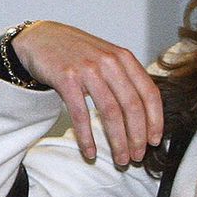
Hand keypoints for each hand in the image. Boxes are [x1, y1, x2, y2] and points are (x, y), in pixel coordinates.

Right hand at [12, 21, 161, 163]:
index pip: (149, 93)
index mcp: (123, 58)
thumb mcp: (106, 56)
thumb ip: (125, 77)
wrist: (41, 37)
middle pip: (132, 106)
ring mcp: (87, 70)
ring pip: (110, 113)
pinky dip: (87, 137)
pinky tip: (90, 152)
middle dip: (137, 137)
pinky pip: (80, 115)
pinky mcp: (66, 79)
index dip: (155, 120)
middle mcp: (109, 62)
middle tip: (137, 157)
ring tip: (120, 159)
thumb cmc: (75, 51)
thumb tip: (144, 113)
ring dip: (117, 141)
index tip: (154, 140)